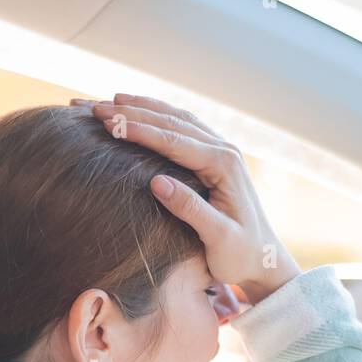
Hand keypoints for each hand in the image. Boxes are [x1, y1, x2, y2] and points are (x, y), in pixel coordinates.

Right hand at [75, 93, 300, 303]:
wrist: (265, 261)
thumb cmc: (241, 255)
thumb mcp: (218, 238)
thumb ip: (190, 209)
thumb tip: (156, 182)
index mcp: (224, 164)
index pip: (173, 140)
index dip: (138, 129)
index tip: (106, 122)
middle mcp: (224, 150)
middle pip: (172, 122)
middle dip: (132, 112)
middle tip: (96, 108)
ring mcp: (221, 151)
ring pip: (176, 119)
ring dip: (143, 108)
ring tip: (110, 100)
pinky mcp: (215, 158)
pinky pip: (183, 128)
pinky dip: (157, 117)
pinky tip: (138, 112)